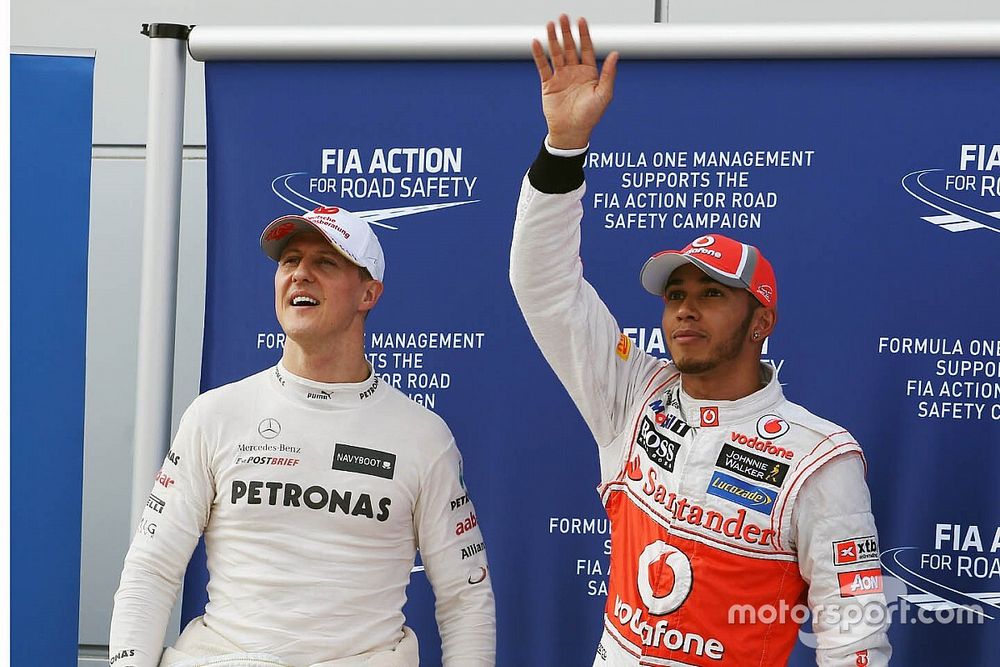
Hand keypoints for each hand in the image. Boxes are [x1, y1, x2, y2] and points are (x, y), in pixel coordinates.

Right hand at [531, 15, 618, 149]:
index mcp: (589, 73)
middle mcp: (574, 72)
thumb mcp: (604, 94)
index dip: (584, 34)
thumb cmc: (590, 116)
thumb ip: (608, 73)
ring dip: (553, 39)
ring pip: (556, 54)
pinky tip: (537, 43)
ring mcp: (561, 77)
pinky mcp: (548, 84)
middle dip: (567, 32)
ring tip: (550, 25)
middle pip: (570, 47)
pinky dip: (539, 55)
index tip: (581, 21)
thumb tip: (615, 54)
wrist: (572, 132)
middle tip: (563, 17)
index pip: (586, 48)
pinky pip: (543, 67)